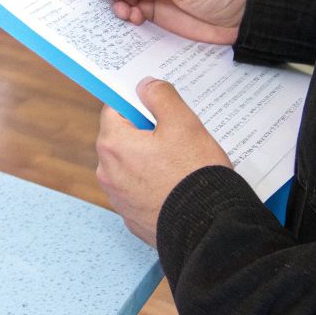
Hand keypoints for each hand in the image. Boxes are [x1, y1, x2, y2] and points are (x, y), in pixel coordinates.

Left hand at [95, 78, 232, 247]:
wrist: (207, 228)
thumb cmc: (194, 175)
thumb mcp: (183, 123)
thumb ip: (161, 96)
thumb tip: (145, 86)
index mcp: (113, 144)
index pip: (115, 109)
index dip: (136, 103)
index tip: (155, 105)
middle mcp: (108, 172)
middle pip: (122, 138)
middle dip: (145, 133)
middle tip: (177, 135)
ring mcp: (119, 198)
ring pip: (131, 165)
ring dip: (150, 160)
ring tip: (181, 163)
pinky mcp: (133, 217)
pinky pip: (140, 190)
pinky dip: (154, 185)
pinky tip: (177, 185)